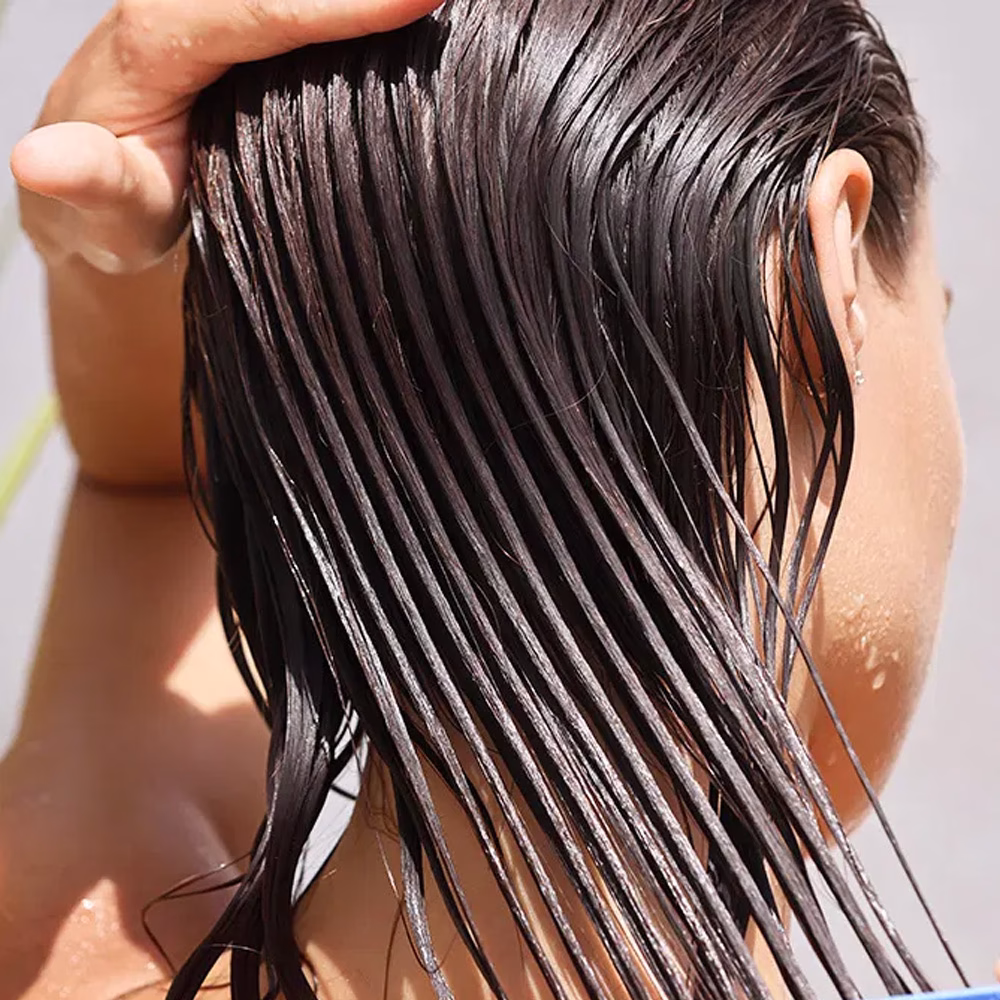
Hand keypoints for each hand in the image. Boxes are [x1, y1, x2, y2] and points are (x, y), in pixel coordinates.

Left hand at [9, 0, 437, 273]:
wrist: (107, 188)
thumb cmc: (110, 206)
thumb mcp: (97, 212)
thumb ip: (86, 186)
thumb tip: (40, 164)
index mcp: (156, 43)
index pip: (257, 9)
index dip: (339, 3)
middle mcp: (191, 5)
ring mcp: (228, 13)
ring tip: (449, 2)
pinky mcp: (252, 26)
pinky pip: (307, 7)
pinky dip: (356, 10)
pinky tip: (411, 16)